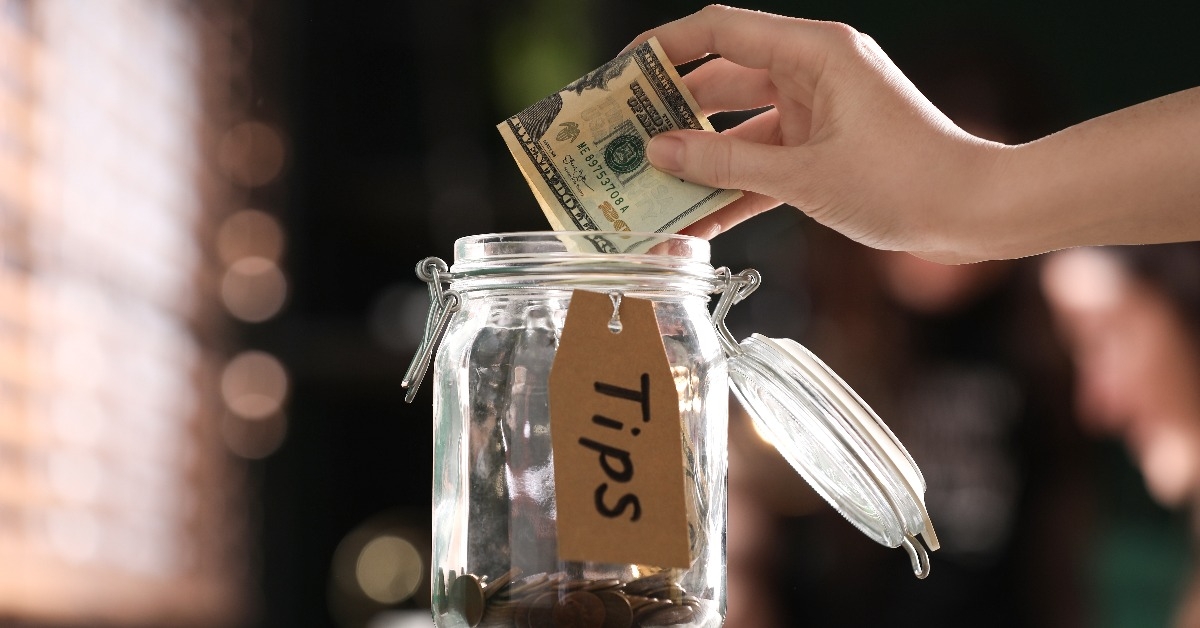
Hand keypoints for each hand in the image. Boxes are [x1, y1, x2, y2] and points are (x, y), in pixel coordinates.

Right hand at [630, 6, 1199, 262]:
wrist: (976, 213)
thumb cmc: (907, 180)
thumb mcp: (804, 176)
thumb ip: (726, 164)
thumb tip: (659, 152)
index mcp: (813, 52)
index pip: (718, 30)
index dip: (663, 47)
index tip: (618, 75)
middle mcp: (812, 71)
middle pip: (721, 80)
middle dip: (670, 112)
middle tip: (619, 140)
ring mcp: (817, 111)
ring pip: (738, 129)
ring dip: (698, 160)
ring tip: (645, 188)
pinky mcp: (822, 148)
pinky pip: (763, 162)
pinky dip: (732, 187)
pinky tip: (692, 221)